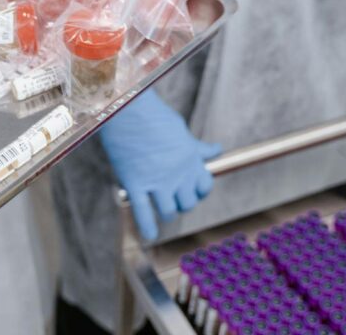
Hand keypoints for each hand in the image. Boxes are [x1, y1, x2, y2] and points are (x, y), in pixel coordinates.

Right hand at [99, 90, 220, 239]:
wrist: (128, 109)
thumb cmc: (155, 116)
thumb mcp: (182, 131)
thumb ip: (197, 147)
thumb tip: (217, 150)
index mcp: (191, 160)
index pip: (204, 186)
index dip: (199, 190)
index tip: (191, 188)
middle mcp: (177, 174)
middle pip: (187, 204)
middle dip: (181, 202)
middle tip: (172, 197)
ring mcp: (156, 180)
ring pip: (168, 212)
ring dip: (166, 212)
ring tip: (160, 208)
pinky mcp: (135, 183)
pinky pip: (142, 212)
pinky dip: (146, 227)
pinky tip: (149, 236)